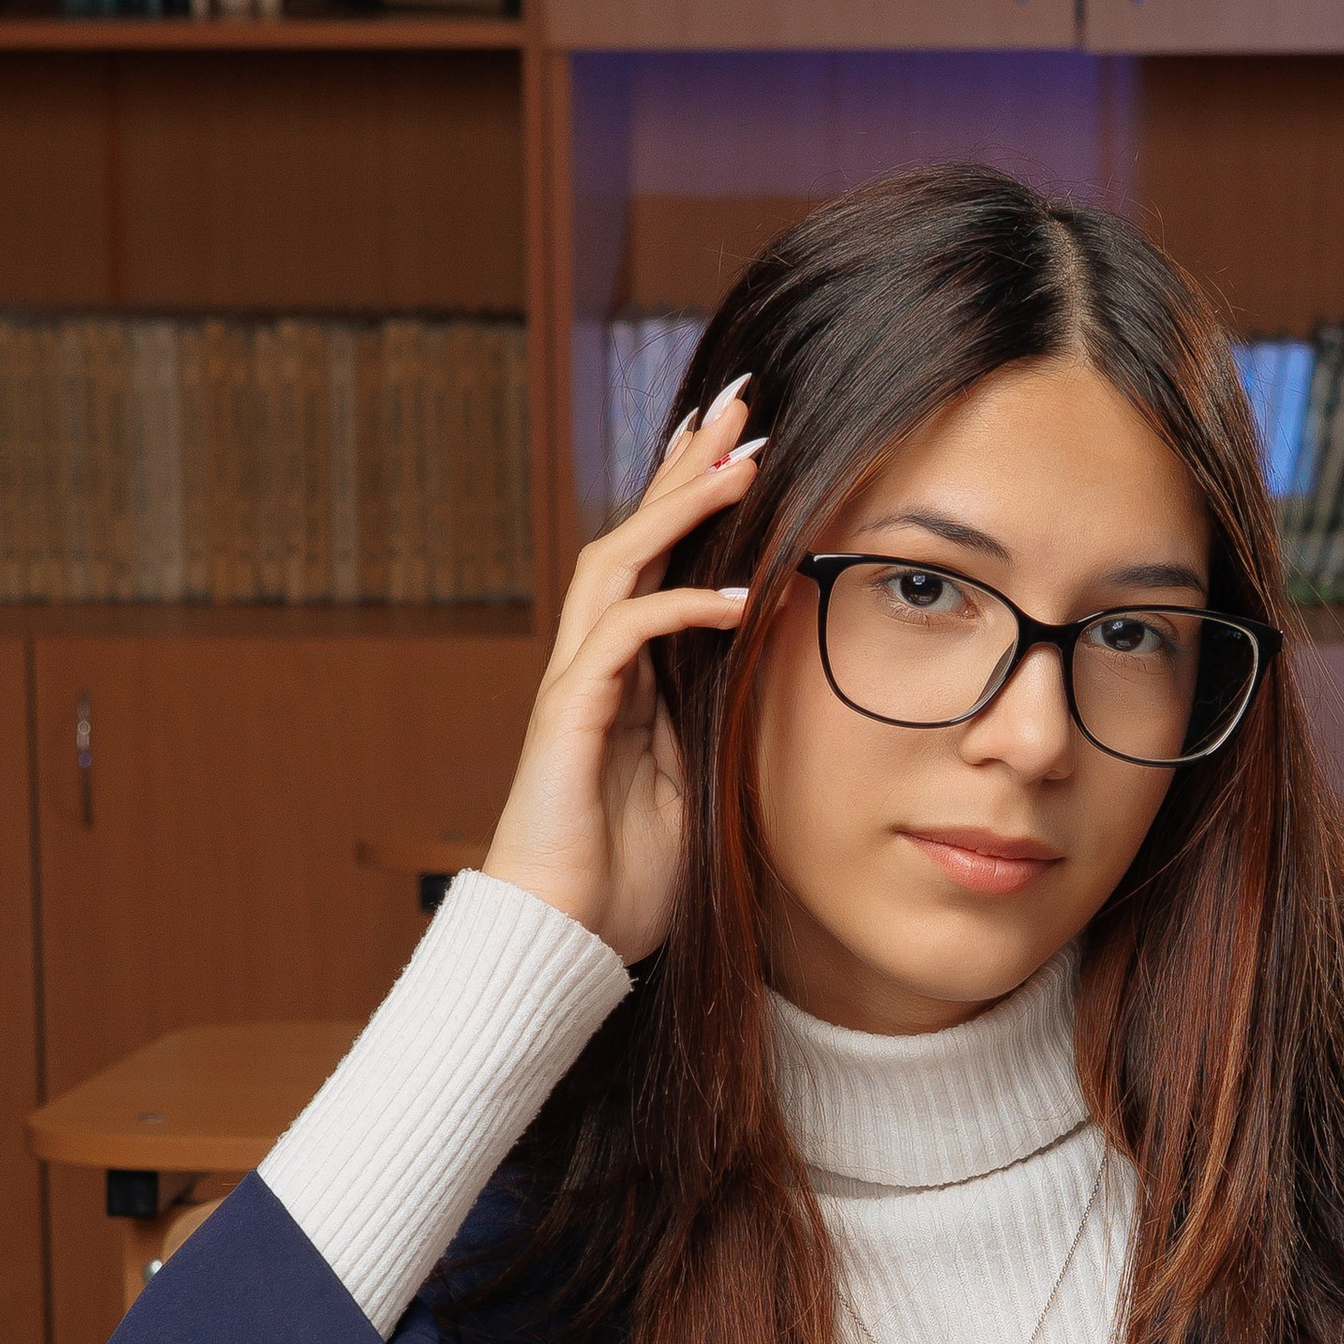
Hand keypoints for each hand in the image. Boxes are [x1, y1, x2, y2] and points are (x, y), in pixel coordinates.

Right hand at [483, 383, 763, 963]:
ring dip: (681, 510)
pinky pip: (624, 639)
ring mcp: (576, 684)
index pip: (659, 560)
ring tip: (741, 462)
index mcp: (627, 674)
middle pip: (634, 535)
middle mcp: (594, 663)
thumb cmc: (628, 876)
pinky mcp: (569, 717)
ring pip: (620, 564)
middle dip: (684, 467)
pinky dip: (683, 609)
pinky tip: (741, 598)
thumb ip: (724, 723)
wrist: (565, 940)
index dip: (696, 497)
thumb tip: (778, 677)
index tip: (745, 441)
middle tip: (737, 404)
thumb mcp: (701, 785)